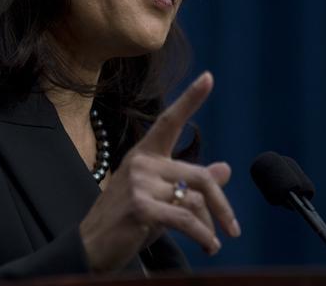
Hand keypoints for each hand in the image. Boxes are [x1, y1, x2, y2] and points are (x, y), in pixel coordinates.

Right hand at [78, 72, 239, 272]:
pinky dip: (203, 235)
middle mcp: (141, 163)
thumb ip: (189, 183)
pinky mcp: (140, 207)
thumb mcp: (160, 198)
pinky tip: (209, 245)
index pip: (170, 122)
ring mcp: (138, 183)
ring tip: (211, 243)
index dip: (191, 99)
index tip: (209, 77)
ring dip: (209, 227)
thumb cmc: (126, 222)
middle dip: (221, 205)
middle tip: (234, 229)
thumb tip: (226, 168)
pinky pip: (186, 219)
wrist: (91, 247)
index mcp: (144, 155)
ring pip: (195, 200)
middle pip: (199, 176)